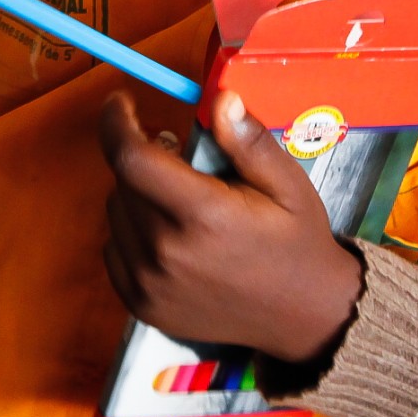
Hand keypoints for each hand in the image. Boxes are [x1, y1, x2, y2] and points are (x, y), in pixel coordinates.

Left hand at [98, 91, 362, 362]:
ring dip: (137, 195)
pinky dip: (132, 232)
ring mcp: (150, 285)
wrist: (303, 316)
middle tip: (178, 157)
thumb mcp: (288, 185)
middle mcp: (168, 253)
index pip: (132, 158)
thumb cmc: (295, 242)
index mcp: (204, 216)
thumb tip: (221, 100)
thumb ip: (250, 143)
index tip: (121, 102)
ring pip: (116, 213)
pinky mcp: (142, 306)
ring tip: (181, 202)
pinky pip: (114, 249)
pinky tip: (170, 236)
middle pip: (124, 182)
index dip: (116, 122)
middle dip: (143, 157)